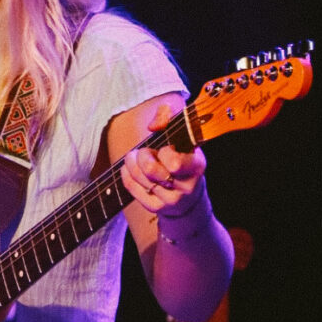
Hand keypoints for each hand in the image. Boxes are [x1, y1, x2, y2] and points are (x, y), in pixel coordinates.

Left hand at [121, 102, 206, 218]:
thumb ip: (168, 114)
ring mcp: (171, 199)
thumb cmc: (182, 153)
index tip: (166, 148)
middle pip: (150, 169)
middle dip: (142, 155)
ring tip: (137, 157)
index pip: (174, 162)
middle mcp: (186, 186)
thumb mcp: (181, 130)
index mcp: (196, 166)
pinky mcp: (156, 207)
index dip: (164, 151)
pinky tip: (130, 167)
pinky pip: (131, 187)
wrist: (188, 192)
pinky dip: (126, 173)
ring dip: (132, 162)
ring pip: (139, 177)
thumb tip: (153, 126)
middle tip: (145, 151)